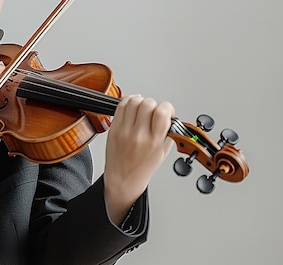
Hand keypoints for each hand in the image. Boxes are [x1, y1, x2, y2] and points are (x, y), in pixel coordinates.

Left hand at [103, 94, 174, 224]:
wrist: (122, 180)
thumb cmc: (141, 169)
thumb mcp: (162, 153)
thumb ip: (167, 134)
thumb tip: (168, 117)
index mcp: (153, 142)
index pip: (162, 112)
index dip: (167, 107)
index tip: (167, 111)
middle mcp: (138, 135)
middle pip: (147, 103)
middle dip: (154, 104)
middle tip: (153, 111)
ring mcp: (124, 131)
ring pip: (133, 101)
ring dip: (141, 101)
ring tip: (142, 108)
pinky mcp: (114, 128)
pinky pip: (120, 106)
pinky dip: (128, 101)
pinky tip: (132, 105)